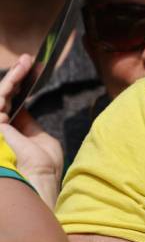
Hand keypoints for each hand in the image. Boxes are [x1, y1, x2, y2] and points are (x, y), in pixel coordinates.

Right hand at [0, 55, 62, 208]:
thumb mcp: (41, 141)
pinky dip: (9, 83)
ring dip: (14, 75)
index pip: (14, 104)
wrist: (38, 181)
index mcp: (14, 132)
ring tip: (26, 61)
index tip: (35, 70)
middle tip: (28, 60)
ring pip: (1, 95)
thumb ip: (30, 125)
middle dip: (16, 76)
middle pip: (5, 97)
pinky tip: (19, 72)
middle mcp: (2, 128)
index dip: (22, 86)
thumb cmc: (43, 167)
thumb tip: (23, 111)